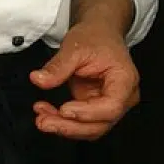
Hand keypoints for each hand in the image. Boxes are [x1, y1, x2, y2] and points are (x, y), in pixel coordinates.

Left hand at [29, 22, 139, 140]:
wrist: (99, 34)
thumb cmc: (96, 38)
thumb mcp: (75, 47)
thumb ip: (58, 67)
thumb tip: (39, 79)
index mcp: (124, 80)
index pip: (111, 106)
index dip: (86, 113)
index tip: (63, 109)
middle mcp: (123, 98)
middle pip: (99, 124)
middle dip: (70, 127)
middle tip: (44, 121)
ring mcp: (110, 106)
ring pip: (89, 129)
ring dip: (64, 127)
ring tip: (41, 119)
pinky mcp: (96, 109)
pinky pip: (81, 123)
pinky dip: (63, 122)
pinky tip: (46, 114)